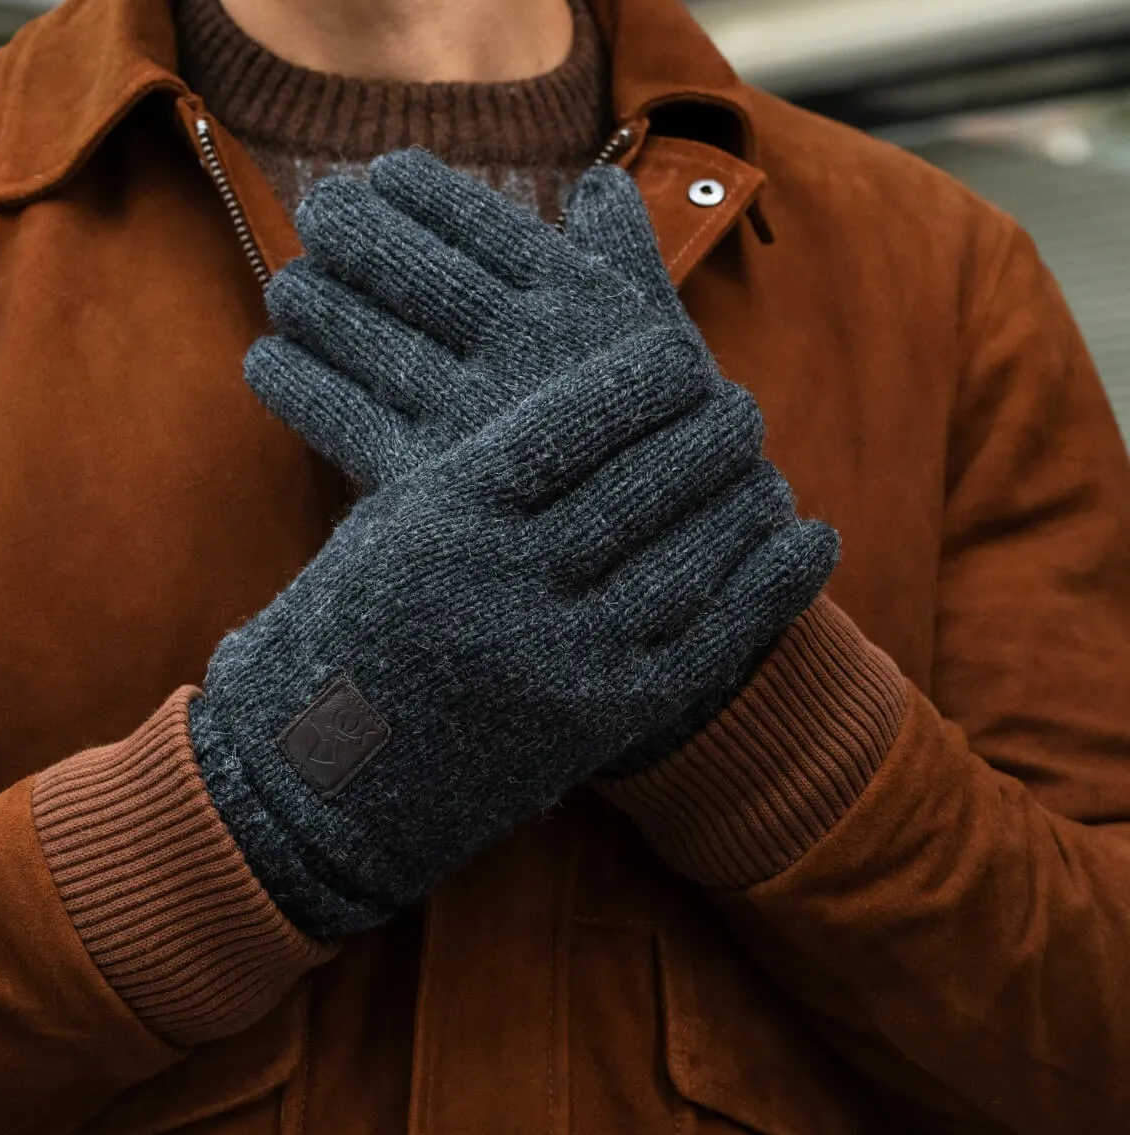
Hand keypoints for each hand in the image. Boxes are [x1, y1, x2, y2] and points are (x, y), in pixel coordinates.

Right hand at [194, 333, 837, 940]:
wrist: (321, 777)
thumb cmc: (351, 630)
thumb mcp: (388, 524)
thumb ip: (472, 461)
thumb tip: (568, 397)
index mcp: (446, 512)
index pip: (574, 421)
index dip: (645, 383)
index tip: (682, 356)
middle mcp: (505, 578)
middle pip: (644, 481)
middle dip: (709, 432)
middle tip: (739, 404)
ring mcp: (555, 655)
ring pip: (688, 555)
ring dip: (743, 498)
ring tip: (764, 465)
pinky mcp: (596, 721)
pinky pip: (709, 640)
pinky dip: (772, 584)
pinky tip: (812, 537)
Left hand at [247, 149, 685, 488]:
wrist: (658, 549)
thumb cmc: (659, 432)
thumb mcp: (661, 339)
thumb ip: (629, 256)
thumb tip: (600, 185)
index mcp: (575, 302)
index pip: (476, 219)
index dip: (417, 189)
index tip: (384, 176)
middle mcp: (520, 347)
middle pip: (406, 267)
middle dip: (350, 227)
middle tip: (320, 213)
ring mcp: (471, 413)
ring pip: (362, 334)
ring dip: (311, 300)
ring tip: (290, 288)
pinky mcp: (428, 478)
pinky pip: (341, 415)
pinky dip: (295, 381)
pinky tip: (268, 361)